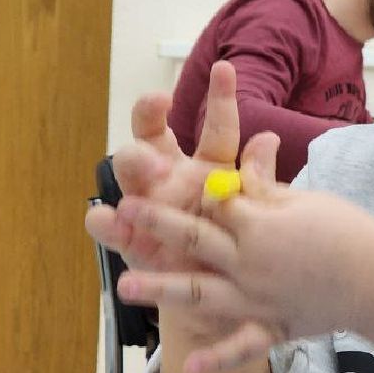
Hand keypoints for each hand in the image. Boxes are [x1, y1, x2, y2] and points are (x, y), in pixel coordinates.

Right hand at [85, 61, 256, 346]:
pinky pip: (109, 226)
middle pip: (154, 135)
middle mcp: (172, 176)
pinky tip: (104, 217)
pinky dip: (104, 222)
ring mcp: (147, 204)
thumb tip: (269, 138)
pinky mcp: (130, 238)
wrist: (223, 302)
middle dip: (152, 117)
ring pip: (128, 169)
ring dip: (133, 161)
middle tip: (159, 105)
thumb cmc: (237, 249)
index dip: (221, 98)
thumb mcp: (253, 215)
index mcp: (209, 166)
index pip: (216, 127)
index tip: (226, 69)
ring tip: (147, 163)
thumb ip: (258, 180)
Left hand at [111, 135, 373, 372]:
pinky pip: (242, 345)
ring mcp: (259, 299)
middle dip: (157, 225)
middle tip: (120, 212)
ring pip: (202, 294)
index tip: (148, 174)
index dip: (181, 188)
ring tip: (126, 287)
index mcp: (260, 224)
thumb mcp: (305, 201)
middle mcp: (251, 262)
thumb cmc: (348, 233)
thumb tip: (249, 146)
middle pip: (195, 240)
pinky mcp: (272, 327)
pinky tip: (191, 366)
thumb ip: (267, 185)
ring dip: (163, 291)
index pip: (213, 202)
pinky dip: (218, 357)